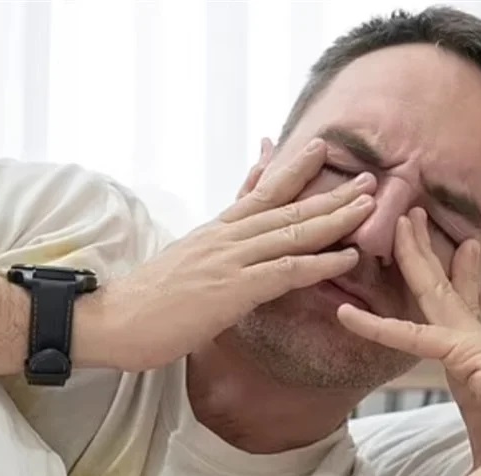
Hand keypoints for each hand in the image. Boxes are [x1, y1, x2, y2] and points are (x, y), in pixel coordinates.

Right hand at [86, 138, 376, 371]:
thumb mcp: (185, 259)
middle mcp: (226, 237)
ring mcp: (230, 260)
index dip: (294, 170)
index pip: (262, 192)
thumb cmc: (147, 299)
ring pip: (293, 233)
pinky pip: (286, 272)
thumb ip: (214, 243)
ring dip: (335, 218)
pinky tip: (348, 257)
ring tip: (370, 205)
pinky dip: (320, 263)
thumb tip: (231, 235)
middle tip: (368, 177)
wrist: (111, 321)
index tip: (321, 149)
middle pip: (288, 207)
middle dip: (331, 191)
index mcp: (216, 230)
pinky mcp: (232, 289)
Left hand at [337, 208, 480, 475]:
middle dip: (432, 254)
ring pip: (435, 292)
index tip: (465, 258)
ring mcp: (476, 345)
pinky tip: (348, 316)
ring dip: (414, 256)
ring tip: (403, 220)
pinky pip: (412, 337)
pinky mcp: (467, 355)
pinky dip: (377, 328)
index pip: (468, 317)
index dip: (463, 285)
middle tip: (416, 222)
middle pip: (450, 291)